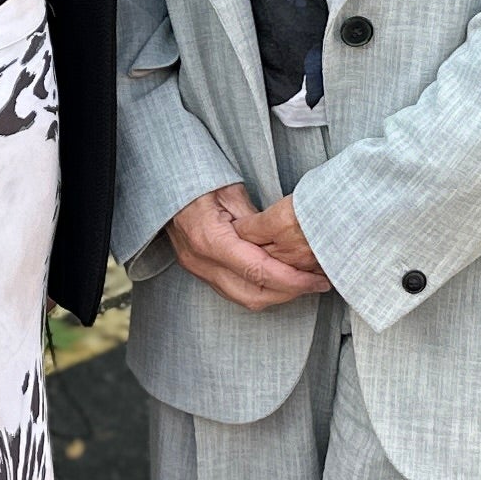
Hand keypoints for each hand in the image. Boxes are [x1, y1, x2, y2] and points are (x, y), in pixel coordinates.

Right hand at [166, 183, 330, 310]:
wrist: (163, 186)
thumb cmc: (197, 180)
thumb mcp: (232, 191)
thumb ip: (258, 222)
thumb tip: (286, 241)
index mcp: (210, 239)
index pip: (257, 271)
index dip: (291, 280)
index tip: (316, 279)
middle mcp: (201, 261)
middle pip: (253, 295)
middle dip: (289, 293)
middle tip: (318, 283)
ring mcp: (198, 270)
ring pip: (244, 299)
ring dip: (277, 295)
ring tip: (305, 283)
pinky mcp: (200, 272)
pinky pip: (234, 292)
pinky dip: (261, 290)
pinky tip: (281, 280)